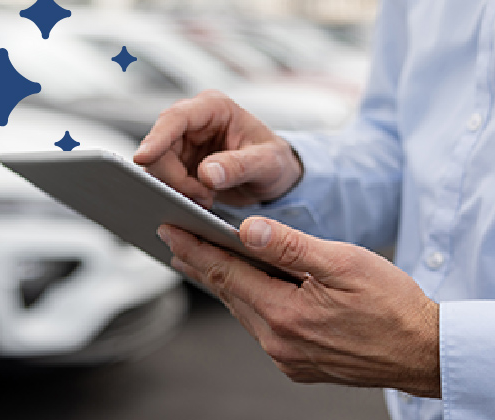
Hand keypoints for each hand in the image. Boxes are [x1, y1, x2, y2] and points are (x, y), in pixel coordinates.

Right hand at [134, 90, 301, 207]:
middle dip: (173, 176)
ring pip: (157, 165)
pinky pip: (163, 178)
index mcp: (214, 108)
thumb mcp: (268, 163)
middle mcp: (193, 122)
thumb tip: (207, 173)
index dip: (156, 137)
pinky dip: (176, 193)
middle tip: (201, 197)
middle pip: (160, 146)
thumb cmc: (275, 162)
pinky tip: (198, 200)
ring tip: (206, 199)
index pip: (176, 118)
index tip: (142, 158)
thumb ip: (239, 166)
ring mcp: (182, 142)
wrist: (274, 177)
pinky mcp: (178, 163)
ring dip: (176, 187)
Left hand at [158, 217, 440, 397]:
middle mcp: (278, 341)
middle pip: (226, 293)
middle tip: (173, 238)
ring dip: (221, 283)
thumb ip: (290, 246)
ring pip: (242, 310)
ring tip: (198, 258)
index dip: (193, 248)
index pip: (224, 273)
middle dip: (198, 263)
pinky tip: (244, 287)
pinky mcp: (297, 364)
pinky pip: (261, 327)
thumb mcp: (344, 263)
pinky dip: (247, 302)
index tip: (168, 229)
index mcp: (285, 313)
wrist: (425, 353)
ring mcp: (286, 357)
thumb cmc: (393, 306)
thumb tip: (246, 230)